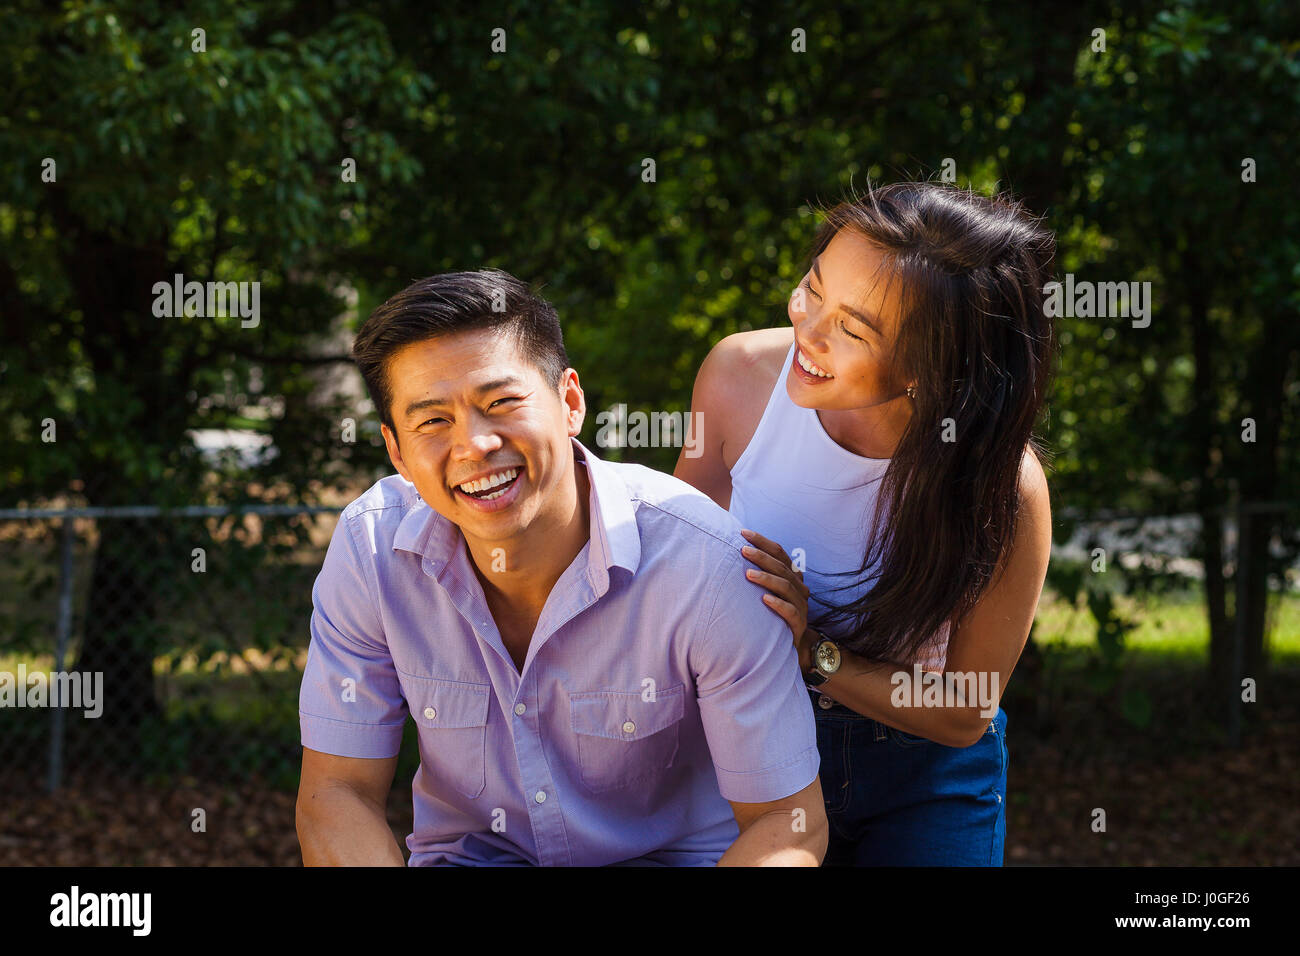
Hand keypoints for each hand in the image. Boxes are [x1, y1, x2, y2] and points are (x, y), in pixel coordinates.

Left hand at [739, 528, 809, 644]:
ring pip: (786, 587)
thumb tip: (734, 551)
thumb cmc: (774, 612)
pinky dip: (778, 604)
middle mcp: (799, 587)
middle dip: (762, 557)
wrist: (793, 644)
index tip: (743, 533)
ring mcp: (801, 605)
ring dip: (767, 578)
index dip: (763, 542)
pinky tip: (764, 599)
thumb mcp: (768, 590)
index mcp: (792, 575)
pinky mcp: (799, 623)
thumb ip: (758, 572)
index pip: (779, 553)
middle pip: (782, 567)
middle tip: (743, 550)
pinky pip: (790, 611)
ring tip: (748, 574)